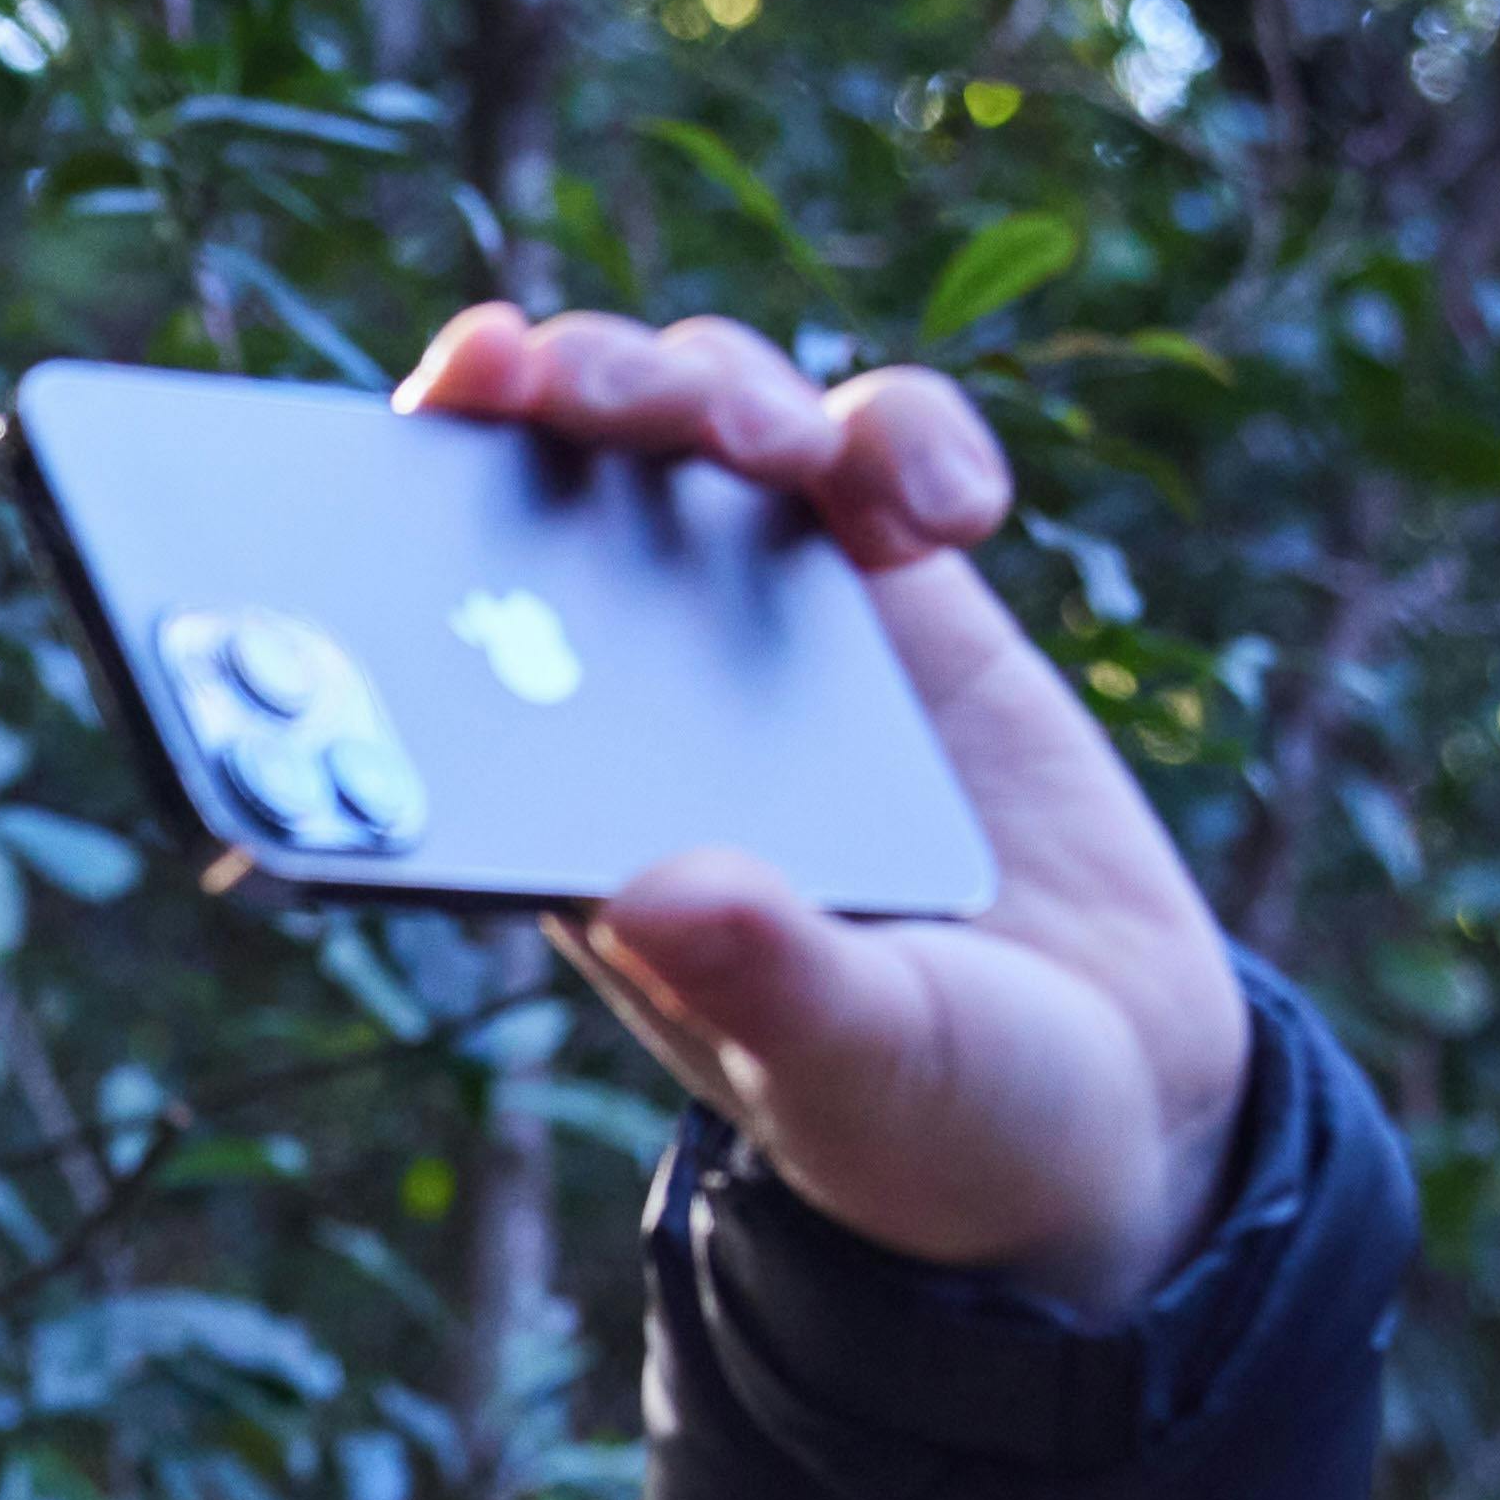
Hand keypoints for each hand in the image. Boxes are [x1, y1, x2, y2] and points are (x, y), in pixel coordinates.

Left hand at [391, 304, 1246, 1314]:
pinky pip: (878, 448)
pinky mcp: (907, 594)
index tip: (401, 435)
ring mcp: (765, 625)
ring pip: (701, 422)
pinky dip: (905, 438)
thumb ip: (766, 983)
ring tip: (776, 451)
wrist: (1109, 1100)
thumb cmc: (931, 1113)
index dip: (389, 511)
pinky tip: (956, 517)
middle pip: (555, 476)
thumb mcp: (851, 1066)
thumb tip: (662, 890)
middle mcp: (634, 694)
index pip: (427, 631)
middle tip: (576, 386)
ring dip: (713, 389)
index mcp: (555, 813)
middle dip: (559, 392)